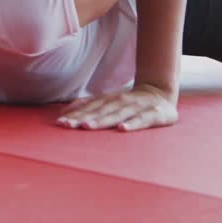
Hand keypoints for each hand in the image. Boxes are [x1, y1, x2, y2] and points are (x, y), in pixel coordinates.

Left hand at [56, 84, 177, 131]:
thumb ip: (88, 104)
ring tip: (88, 127)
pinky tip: (122, 130)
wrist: (161, 92)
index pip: (89, 108)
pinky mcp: (154, 114)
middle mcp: (121, 102)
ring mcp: (137, 107)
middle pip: (100, 111)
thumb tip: (65, 111)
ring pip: (117, 115)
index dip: (75, 115)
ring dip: (102, 121)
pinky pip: (142, 120)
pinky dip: (132, 124)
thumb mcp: (108, 101)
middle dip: (83, 119)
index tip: (60, 123)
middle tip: (68, 126)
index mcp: (109, 100)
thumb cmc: (129, 102)